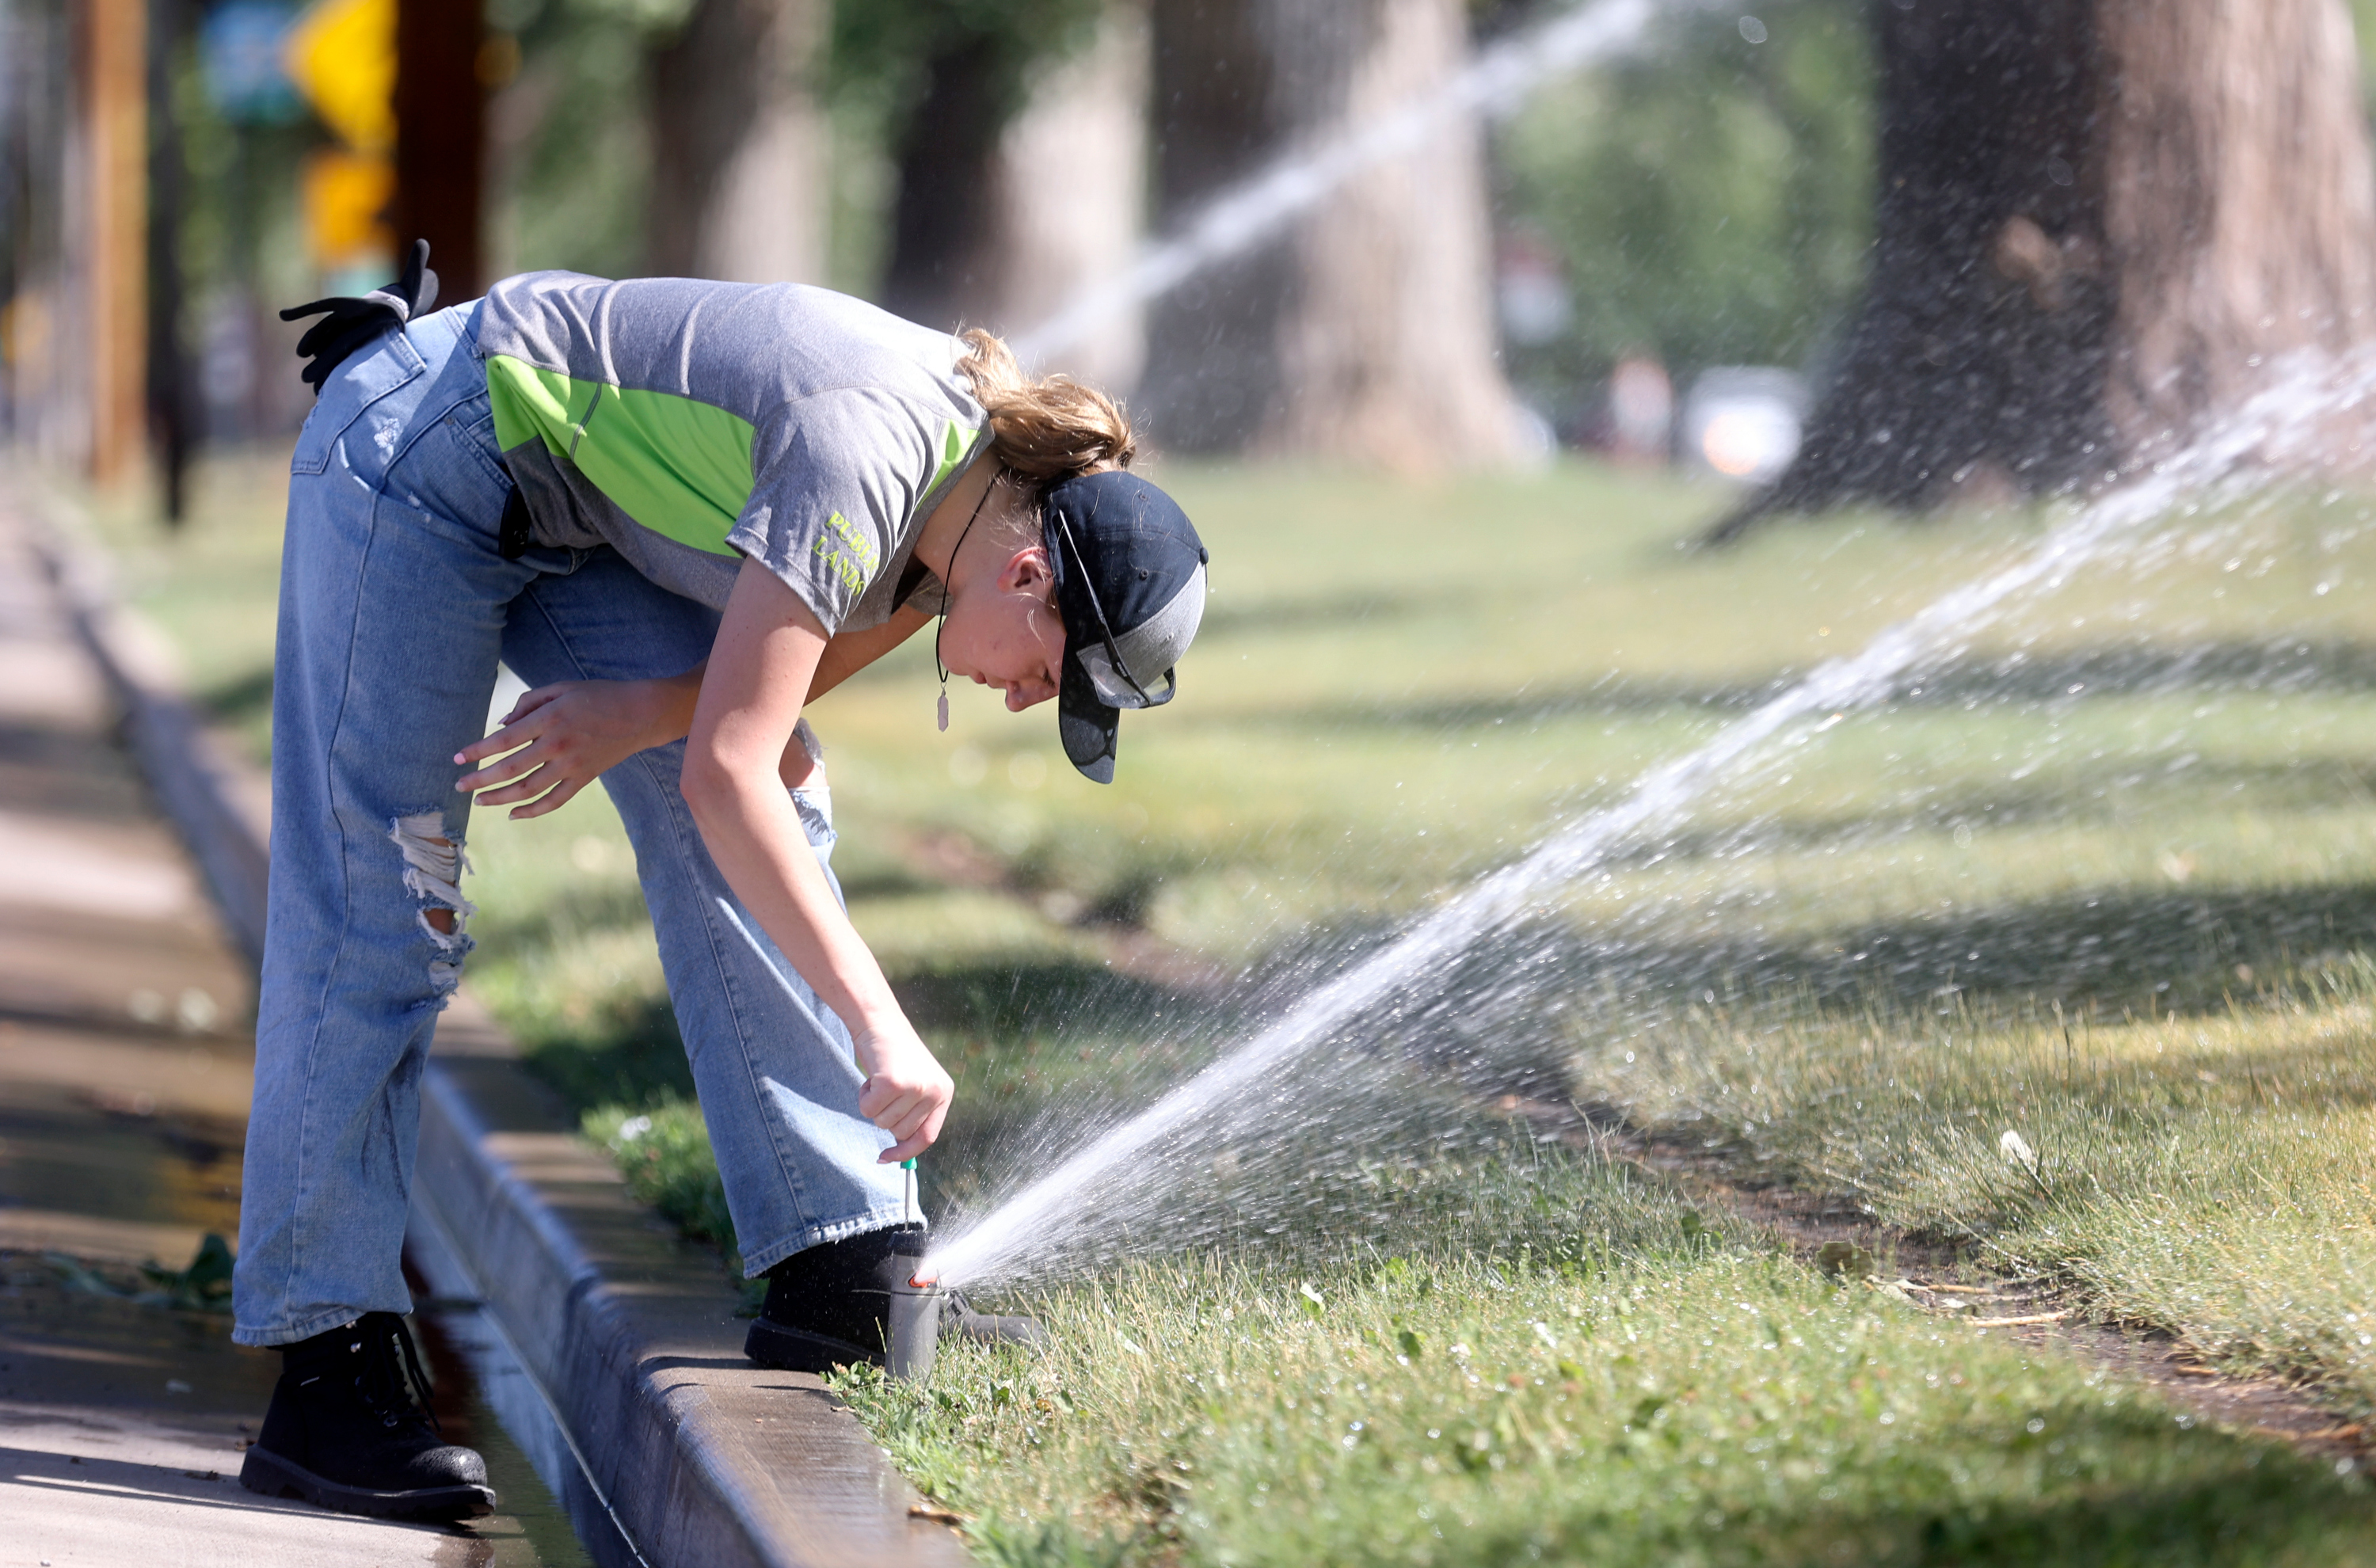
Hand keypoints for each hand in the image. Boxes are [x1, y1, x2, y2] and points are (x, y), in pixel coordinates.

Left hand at [454, 677, 689, 817]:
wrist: (642, 713)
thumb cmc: (599, 695)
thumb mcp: (561, 688)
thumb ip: (528, 702)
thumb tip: (500, 725)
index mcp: (550, 718)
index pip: (503, 740)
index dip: (477, 751)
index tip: (458, 759)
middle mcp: (558, 745)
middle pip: (510, 769)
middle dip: (480, 779)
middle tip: (459, 785)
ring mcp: (573, 765)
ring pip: (528, 789)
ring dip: (500, 798)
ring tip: (480, 801)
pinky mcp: (585, 778)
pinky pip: (555, 801)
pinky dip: (533, 811)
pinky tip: (513, 814)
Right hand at [852, 1020, 953, 1162]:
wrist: (879, 1022)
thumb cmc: (893, 1056)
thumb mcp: (914, 1084)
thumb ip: (913, 1115)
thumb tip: (897, 1155)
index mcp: (944, 1093)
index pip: (927, 1137)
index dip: (906, 1152)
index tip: (886, 1158)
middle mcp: (934, 1092)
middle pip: (900, 1132)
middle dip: (886, 1117)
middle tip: (885, 1090)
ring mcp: (915, 1087)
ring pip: (882, 1122)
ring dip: (873, 1104)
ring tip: (880, 1079)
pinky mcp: (893, 1083)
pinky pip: (868, 1110)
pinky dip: (863, 1096)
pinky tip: (871, 1076)